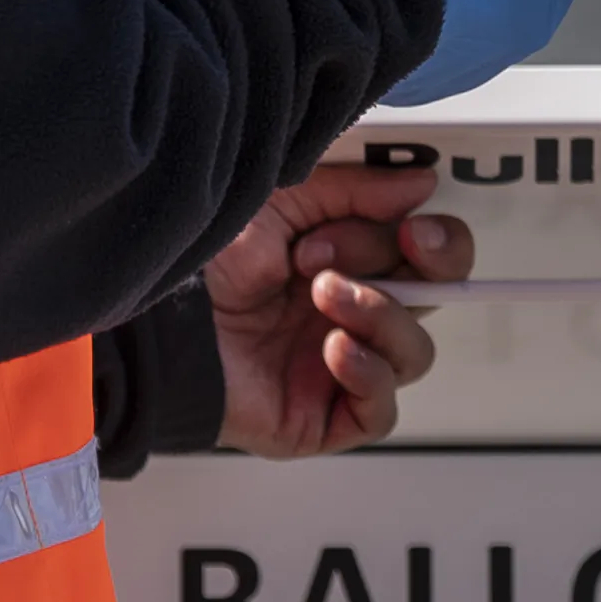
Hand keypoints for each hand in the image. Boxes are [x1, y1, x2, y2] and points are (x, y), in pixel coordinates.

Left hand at [202, 158, 472, 459]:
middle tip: (404, 245)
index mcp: (350, 263)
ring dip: (381, 312)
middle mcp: (353, 315)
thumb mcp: (283, 203)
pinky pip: (380, 409)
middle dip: (427, 268)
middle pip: (436, 301)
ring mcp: (341, 369)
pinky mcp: (325, 418)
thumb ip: (353, 191)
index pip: (427, 258)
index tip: (414, 225)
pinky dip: (367, 373)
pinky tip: (333, 348)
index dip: (437, 242)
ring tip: (324, 291)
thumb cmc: (207, 262)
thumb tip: (421, 182)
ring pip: (414, 352)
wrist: (163, 318)